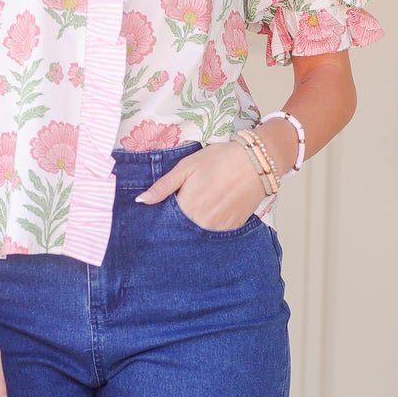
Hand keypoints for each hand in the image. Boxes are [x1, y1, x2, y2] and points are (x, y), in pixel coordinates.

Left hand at [134, 138, 264, 229]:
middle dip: (176, 229)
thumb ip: (163, 186)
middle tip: (178, 218)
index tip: (156, 223)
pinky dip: (210, 230)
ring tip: (196, 216)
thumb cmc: (218, 160)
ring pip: (199, 236)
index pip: (166, 225)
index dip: (162, 223)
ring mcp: (218, 227)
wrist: (255, 161)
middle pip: (182, 233)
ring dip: (193, 231)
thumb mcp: (186, 167)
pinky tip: (210, 218)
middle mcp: (201, 222)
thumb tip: (141, 201)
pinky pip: (216, 235)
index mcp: (187, 207)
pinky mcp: (233, 227)